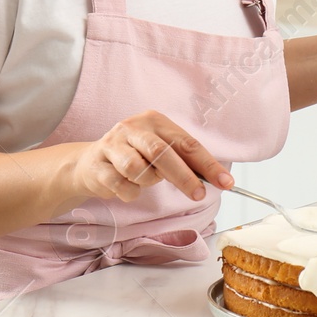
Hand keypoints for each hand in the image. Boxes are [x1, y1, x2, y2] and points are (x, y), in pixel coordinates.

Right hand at [71, 110, 232, 202]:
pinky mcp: (98, 164)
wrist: (90, 163)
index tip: (226, 182)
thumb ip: (183, 161)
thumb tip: (215, 179)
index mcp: (155, 121)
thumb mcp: (160, 152)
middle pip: (162, 153)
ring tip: (142, 180)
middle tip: (199, 194)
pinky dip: (130, 192)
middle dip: (184, 177)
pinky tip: (125, 186)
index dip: (208, 164)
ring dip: (147, 182)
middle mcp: (133, 128)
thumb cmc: (134, 156)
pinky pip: (121, 185)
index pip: (187, 143)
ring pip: (138, 170)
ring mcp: (113, 145)